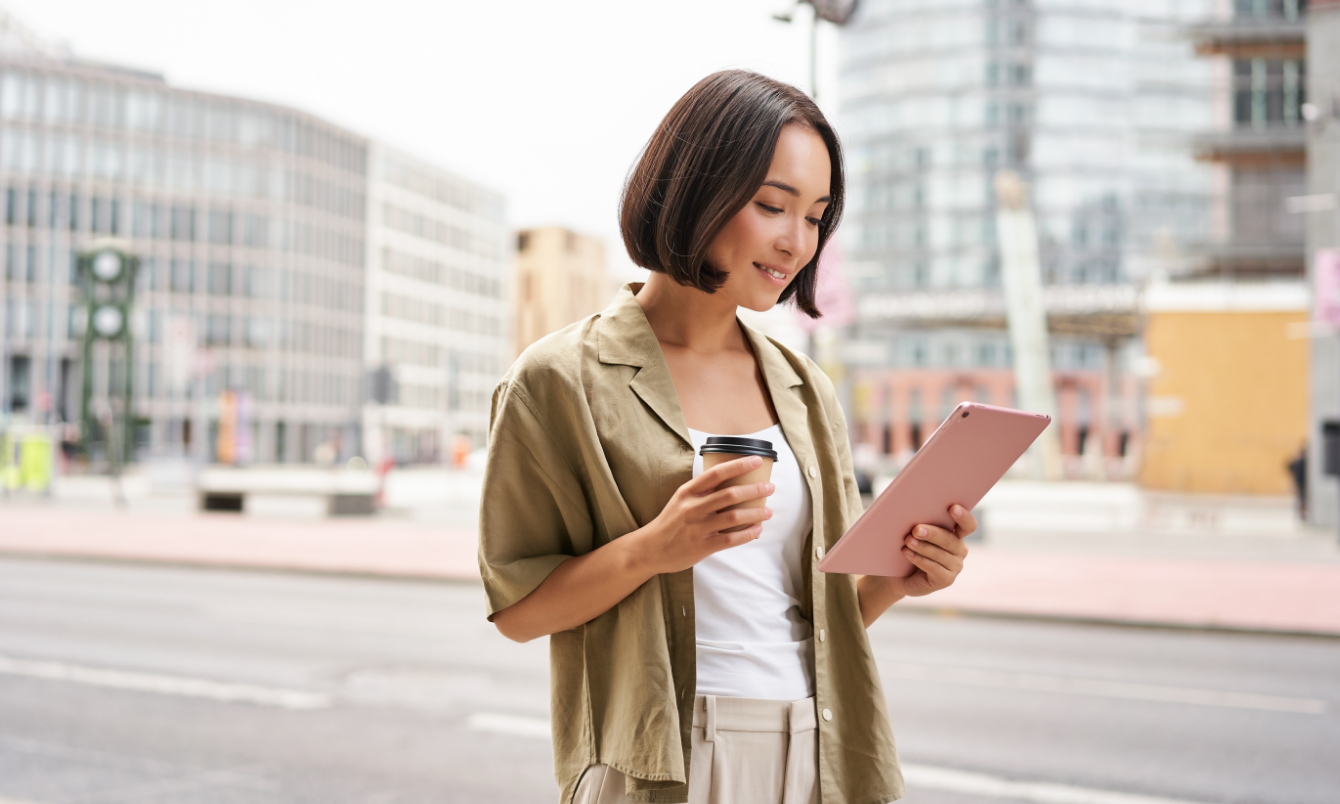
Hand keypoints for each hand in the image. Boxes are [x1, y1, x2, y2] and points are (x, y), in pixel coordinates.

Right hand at [629, 456, 774, 575]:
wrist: (650, 549)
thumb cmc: (670, 522)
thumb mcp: (681, 499)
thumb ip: (702, 491)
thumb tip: (731, 481)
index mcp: (688, 492)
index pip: (716, 473)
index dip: (738, 465)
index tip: (756, 460)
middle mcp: (693, 508)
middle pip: (730, 495)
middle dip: (754, 490)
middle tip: (770, 487)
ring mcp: (698, 528)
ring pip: (733, 517)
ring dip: (755, 513)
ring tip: (769, 511)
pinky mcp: (702, 547)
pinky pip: (730, 540)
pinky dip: (747, 534)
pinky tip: (757, 530)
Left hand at [888, 504, 974, 598]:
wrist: (901, 574)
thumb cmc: (911, 547)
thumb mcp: (918, 534)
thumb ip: (922, 524)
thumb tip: (914, 512)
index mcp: (957, 534)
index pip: (968, 525)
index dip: (963, 517)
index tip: (952, 508)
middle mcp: (960, 550)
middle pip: (950, 539)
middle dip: (933, 533)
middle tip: (916, 529)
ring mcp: (955, 566)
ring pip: (940, 554)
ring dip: (922, 547)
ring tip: (908, 541)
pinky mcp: (946, 579)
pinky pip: (933, 568)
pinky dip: (919, 559)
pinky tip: (907, 553)